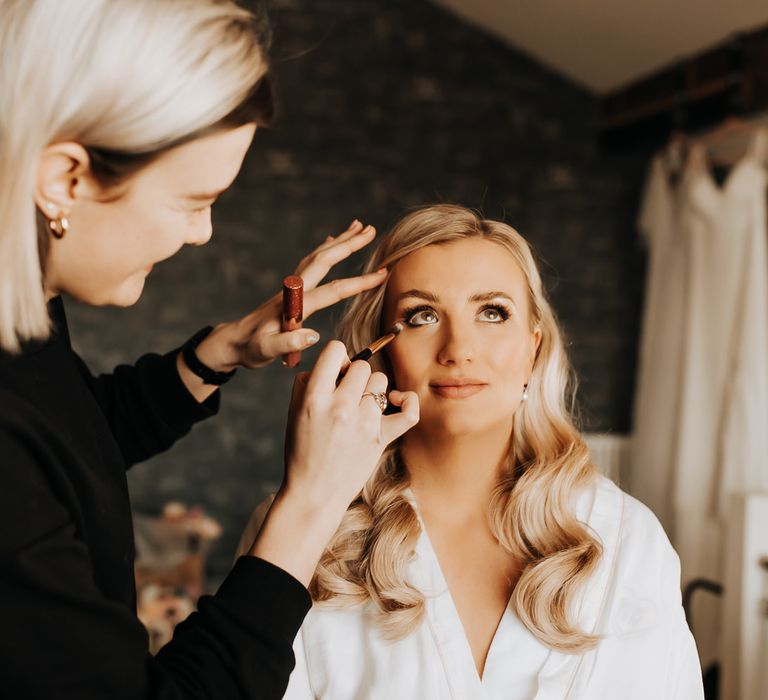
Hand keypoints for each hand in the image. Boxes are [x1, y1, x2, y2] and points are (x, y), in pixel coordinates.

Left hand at [196, 220, 385, 371]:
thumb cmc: (250, 349)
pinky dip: (325, 250)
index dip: (358, 283)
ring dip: (340, 241)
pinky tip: (332, 242)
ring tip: (358, 227)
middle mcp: (295, 290)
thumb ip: (288, 343)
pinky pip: (311, 264)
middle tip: (371, 229)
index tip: (381, 275)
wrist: (232, 343)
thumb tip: (314, 334)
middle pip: (324, 260)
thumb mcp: (266, 351)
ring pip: (318, 257)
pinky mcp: (291, 290)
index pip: (332, 290)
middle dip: (349, 244)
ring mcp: (292, 288)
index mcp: (294, 304)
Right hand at [248, 341, 418, 584]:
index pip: (335, 350)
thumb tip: (329, 365)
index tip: (334, 371)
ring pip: (380, 382)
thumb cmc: (302, 451)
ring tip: (361, 404)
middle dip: (354, 375)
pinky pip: (408, 411)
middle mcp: (341, 407)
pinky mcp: (381, 438)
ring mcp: (364, 423)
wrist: (313, 493)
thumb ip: (307, 382)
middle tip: (346, 392)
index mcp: (314, 397)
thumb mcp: (294, 412)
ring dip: (372, 389)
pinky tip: (397, 400)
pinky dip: (407, 401)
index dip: (336, 356)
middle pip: (361, 366)